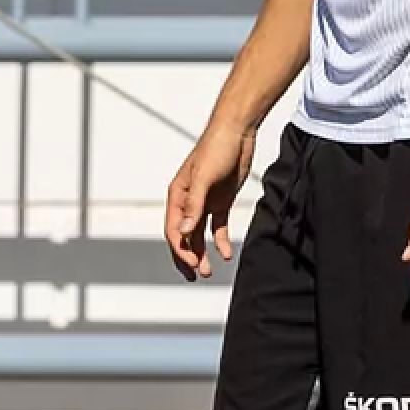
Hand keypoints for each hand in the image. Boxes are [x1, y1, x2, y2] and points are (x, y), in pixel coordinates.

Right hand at [166, 125, 255, 279]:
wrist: (236, 133)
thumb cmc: (216, 150)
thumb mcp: (204, 178)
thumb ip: (193, 206)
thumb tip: (182, 232)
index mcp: (177, 195)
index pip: (173, 229)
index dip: (180, 250)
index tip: (192, 265)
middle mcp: (187, 201)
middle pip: (182, 235)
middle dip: (186, 257)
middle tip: (196, 276)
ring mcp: (204, 201)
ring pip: (197, 234)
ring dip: (201, 252)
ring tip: (207, 271)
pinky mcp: (220, 201)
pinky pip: (217, 226)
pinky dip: (220, 241)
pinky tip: (225, 254)